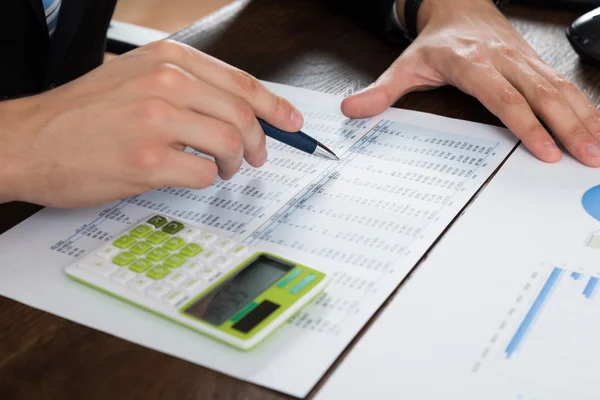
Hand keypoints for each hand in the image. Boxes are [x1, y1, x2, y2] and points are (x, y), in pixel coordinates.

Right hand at [0, 40, 302, 207]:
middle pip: (243, 114)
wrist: (28, 140)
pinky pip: (202, 174)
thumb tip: (237, 109)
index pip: (241, 82)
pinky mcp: (146, 159)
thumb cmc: (81, 114)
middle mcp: (165, 83)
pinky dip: (206, 180)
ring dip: (234, 163)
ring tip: (223, 170)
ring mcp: (156, 120)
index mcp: (167, 60)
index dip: (275, 106)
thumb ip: (186, 87)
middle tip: (257, 158)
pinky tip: (191, 177)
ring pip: (230, 143)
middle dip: (259, 142)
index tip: (291, 122)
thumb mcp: (135, 79)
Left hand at [341, 0, 599, 166]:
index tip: (545, 150)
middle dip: (568, 126)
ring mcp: (525, 60)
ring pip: (561, 88)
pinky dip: (586, 105)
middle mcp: (504, 60)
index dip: (525, 123)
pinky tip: (597, 126)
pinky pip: (566, 83)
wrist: (458, 3)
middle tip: (588, 156)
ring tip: (599, 149)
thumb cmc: (435, 42)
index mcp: (472, 63)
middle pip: (541, 93)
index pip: (503, 97)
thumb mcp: (404, 65)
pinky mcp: (537, 62)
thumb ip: (382, 91)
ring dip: (584, 118)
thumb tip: (351, 109)